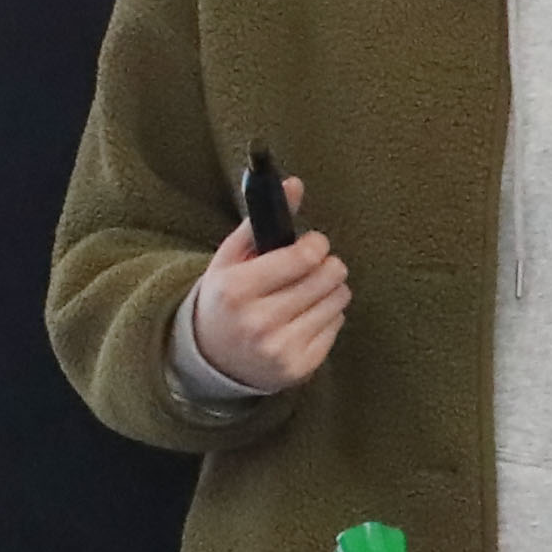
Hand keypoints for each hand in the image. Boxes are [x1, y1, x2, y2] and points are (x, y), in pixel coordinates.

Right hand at [185, 178, 348, 394]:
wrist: (212, 358)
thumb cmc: (225, 298)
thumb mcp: (231, 258)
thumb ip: (262, 219)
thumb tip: (295, 183)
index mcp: (236, 290)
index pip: (303, 257)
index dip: (315, 244)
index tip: (310, 244)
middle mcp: (258, 322)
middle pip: (328, 277)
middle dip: (326, 265)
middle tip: (312, 267)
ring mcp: (280, 349)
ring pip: (338, 301)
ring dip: (329, 290)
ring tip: (308, 291)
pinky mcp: (300, 367)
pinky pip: (338, 326)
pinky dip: (327, 316)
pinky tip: (305, 316)